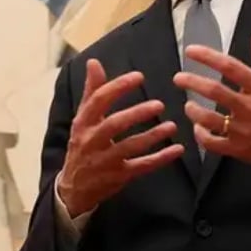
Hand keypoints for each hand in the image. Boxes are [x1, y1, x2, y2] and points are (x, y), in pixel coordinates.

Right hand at [57, 59, 184, 215]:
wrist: (73, 188)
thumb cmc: (82, 146)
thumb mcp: (83, 120)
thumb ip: (91, 92)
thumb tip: (93, 63)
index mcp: (83, 123)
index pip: (98, 101)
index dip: (118, 87)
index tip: (139, 76)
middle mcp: (91, 141)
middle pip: (114, 125)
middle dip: (136, 114)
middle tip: (159, 104)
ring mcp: (105, 161)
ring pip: (130, 147)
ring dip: (153, 136)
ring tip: (172, 126)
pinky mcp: (118, 176)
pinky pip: (142, 166)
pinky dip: (160, 158)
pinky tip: (177, 149)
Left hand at [174, 31, 250, 179]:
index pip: (230, 67)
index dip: (207, 56)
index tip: (191, 51)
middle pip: (214, 90)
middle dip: (192, 81)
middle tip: (179, 78)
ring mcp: (244, 130)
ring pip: (209, 118)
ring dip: (193, 110)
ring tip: (188, 105)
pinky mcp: (240, 150)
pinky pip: (213, 143)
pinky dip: (201, 136)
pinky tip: (198, 128)